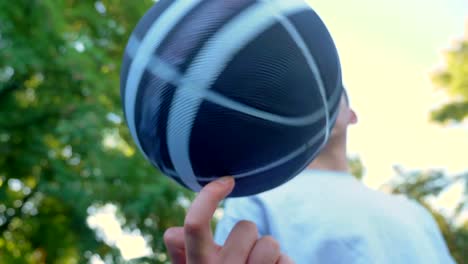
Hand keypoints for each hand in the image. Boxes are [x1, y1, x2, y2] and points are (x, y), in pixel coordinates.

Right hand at [164, 177, 293, 263]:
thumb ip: (183, 257)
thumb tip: (172, 233)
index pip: (194, 225)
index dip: (208, 197)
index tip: (226, 181)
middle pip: (245, 227)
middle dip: (248, 241)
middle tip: (243, 261)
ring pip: (269, 242)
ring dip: (269, 255)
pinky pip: (287, 259)